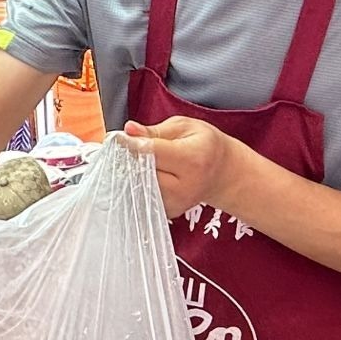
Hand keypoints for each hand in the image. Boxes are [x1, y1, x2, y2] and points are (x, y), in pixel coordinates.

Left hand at [124, 117, 239, 218]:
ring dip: (135, 173)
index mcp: (192, 159)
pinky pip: (144, 197)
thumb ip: (154, 131)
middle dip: (132, 159)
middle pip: (143, 173)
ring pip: (141, 187)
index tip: (118, 138)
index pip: (152, 153)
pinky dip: (141, 185)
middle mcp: (185, 186)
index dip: (132, 144)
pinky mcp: (169, 212)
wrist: (222, 173)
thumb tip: (129, 130)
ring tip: (143, 161)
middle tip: (130, 147)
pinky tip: (149, 175)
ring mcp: (177, 203)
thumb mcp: (184, 127)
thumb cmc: (204, 146)